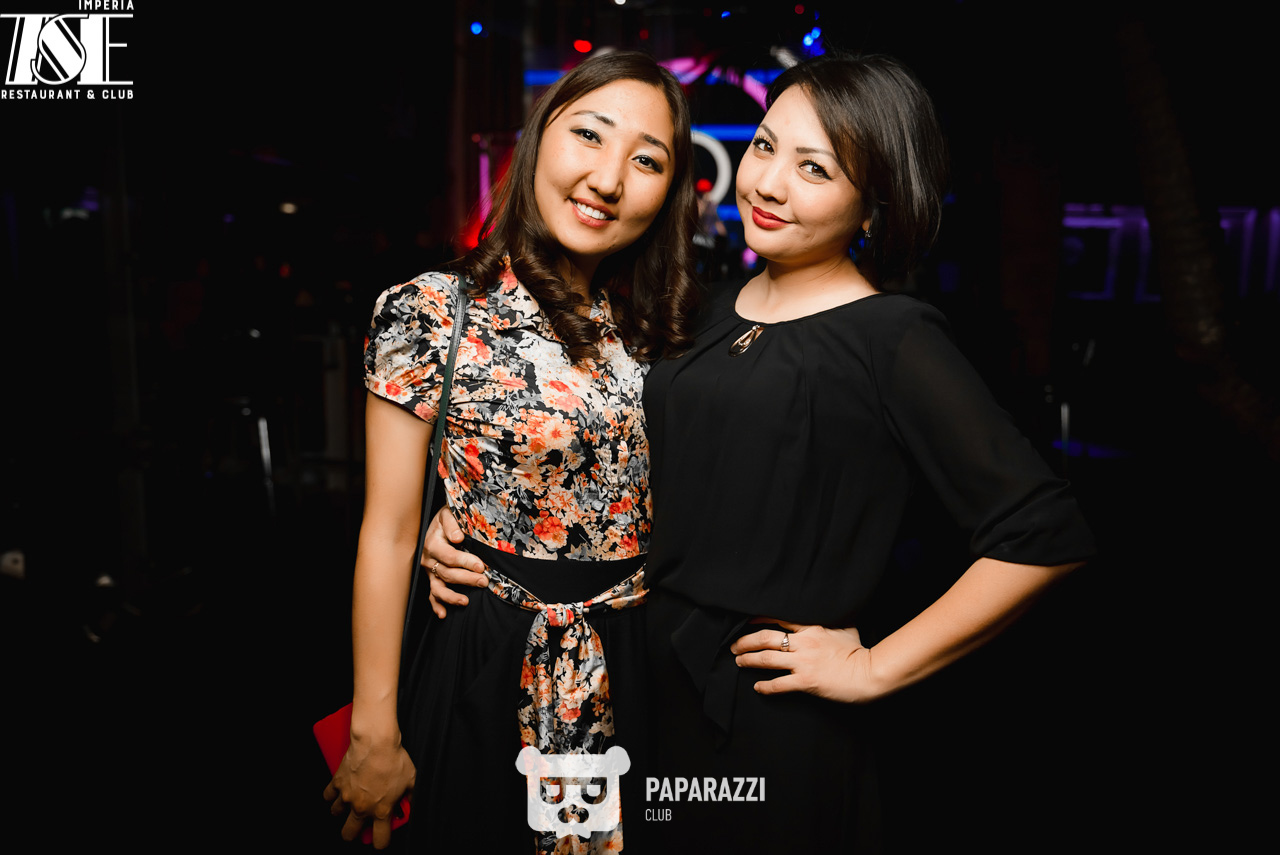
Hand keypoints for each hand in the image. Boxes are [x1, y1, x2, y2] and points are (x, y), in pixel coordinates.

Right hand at [323, 735, 415, 848]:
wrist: (376, 742)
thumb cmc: (394, 759)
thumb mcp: (411, 779)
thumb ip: (411, 795)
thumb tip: (413, 801)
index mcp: (381, 811)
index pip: (379, 840)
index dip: (381, 841)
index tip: (381, 838)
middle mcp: (361, 807)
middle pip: (349, 833)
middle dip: (353, 833)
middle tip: (358, 826)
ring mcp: (347, 796)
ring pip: (336, 813)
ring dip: (342, 810)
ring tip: (350, 802)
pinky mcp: (337, 782)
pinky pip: (328, 795)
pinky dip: (332, 794)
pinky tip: (339, 790)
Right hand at [422, 506, 488, 617]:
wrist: (439, 522)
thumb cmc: (448, 518)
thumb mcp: (449, 513)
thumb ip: (452, 523)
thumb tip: (457, 537)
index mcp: (432, 543)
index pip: (449, 556)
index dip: (465, 562)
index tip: (481, 566)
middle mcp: (428, 559)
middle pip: (447, 573)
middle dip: (466, 579)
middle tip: (484, 581)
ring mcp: (429, 571)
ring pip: (438, 588)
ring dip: (451, 597)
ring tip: (466, 601)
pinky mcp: (432, 578)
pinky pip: (432, 594)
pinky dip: (436, 605)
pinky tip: (443, 614)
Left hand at [730, 619, 880, 703]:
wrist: (870, 673)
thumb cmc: (859, 651)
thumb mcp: (845, 627)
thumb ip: (830, 621)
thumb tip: (827, 613)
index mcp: (812, 627)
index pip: (778, 618)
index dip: (757, 620)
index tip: (745, 622)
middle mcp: (804, 643)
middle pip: (765, 638)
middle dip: (745, 642)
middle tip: (734, 646)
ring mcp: (804, 663)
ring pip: (767, 659)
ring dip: (749, 660)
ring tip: (739, 662)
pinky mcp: (806, 682)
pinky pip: (779, 684)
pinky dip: (765, 686)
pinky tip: (757, 687)